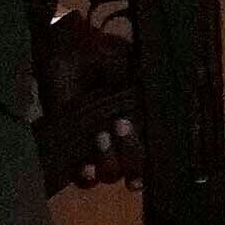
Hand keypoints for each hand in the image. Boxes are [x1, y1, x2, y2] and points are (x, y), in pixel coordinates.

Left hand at [34, 0, 144, 183]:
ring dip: (110, 162)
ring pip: (112, 173)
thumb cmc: (101, 52)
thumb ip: (142, 92)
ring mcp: (98, 146)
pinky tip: (86, 167)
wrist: (66, 47)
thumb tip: (151, 114)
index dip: (157, 160)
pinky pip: (82, 177)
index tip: (157, 156)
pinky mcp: (72, 147)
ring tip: (100, 136)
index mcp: (143, 118)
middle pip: (136, 167)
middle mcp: (124, 137)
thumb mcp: (127, 67)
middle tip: (120, 125)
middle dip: (132, 154)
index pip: (156, 149)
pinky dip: (87, 177)